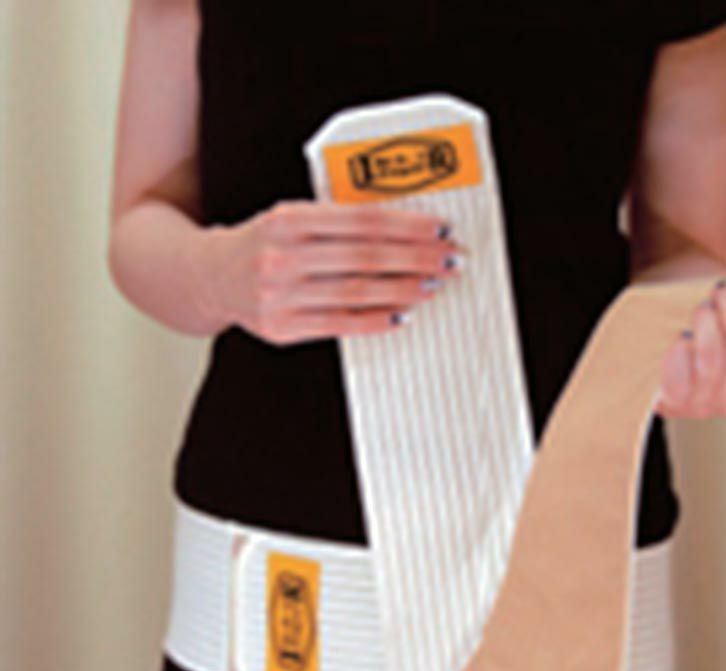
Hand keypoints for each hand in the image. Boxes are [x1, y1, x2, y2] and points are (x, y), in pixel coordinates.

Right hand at [198, 199, 463, 344]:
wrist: (209, 277)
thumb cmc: (264, 244)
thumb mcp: (291, 218)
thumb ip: (337, 221)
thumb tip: (403, 230)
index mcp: (288, 219)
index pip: (361, 220)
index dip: (407, 225)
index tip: (440, 228)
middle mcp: (282, 255)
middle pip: (366, 256)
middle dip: (416, 258)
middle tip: (449, 259)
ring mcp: (280, 295)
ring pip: (357, 291)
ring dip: (404, 289)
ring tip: (434, 285)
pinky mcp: (281, 328)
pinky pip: (340, 324)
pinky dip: (376, 320)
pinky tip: (402, 314)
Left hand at [656, 278, 725, 417]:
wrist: (663, 336)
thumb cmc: (714, 327)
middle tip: (720, 292)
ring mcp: (704, 403)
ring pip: (712, 350)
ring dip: (704, 316)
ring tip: (701, 309)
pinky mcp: (673, 400)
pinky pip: (682, 365)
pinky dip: (680, 344)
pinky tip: (680, 338)